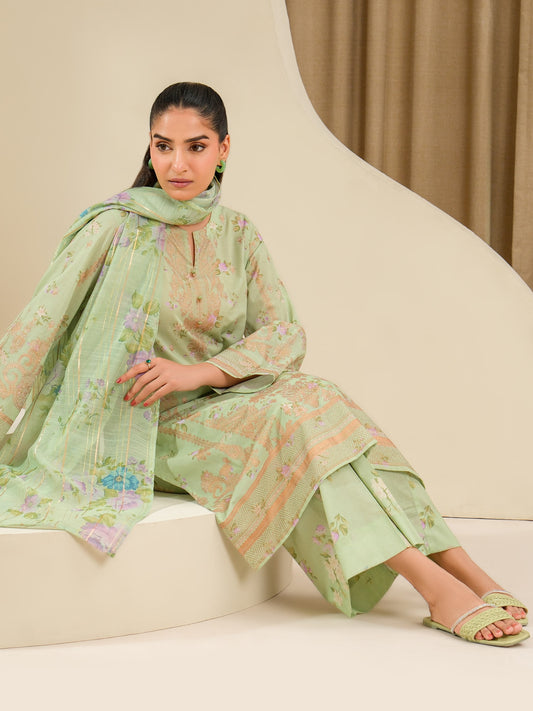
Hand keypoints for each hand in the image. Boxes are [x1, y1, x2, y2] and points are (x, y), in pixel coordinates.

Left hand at [116, 358, 241, 406]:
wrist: (194, 374)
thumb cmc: (177, 372)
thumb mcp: (163, 367)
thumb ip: (151, 371)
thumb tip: (135, 381)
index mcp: (156, 361)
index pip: (138, 367)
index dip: (127, 375)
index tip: (118, 382)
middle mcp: (160, 366)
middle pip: (142, 380)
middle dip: (132, 390)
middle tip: (126, 398)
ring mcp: (167, 375)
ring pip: (149, 388)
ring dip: (140, 397)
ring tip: (134, 403)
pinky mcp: (173, 384)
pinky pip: (158, 393)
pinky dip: (150, 400)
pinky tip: (145, 404)